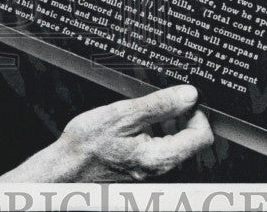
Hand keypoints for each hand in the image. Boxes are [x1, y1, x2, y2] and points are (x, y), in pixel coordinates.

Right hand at [0, 84, 212, 181]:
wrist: (65, 167)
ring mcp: (153, 171)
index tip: (183, 98)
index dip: (197, 112)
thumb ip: (159, 105)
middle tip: (163, 100)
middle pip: (192, 140)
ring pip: (178, 143)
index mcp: (159, 158)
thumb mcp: (122, 115)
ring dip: (169, 123)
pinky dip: (157, 132)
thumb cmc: (87, 144)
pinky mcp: (144, 169)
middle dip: (182, 116)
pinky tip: (139, 124)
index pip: (201, 136)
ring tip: (147, 111)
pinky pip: (163, 148)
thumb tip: (189, 95)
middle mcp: (161, 169)